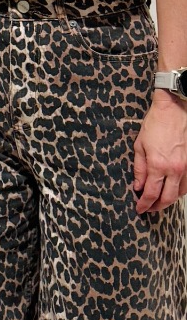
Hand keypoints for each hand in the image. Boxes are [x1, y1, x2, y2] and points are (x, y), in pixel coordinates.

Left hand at [133, 92, 186, 212]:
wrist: (174, 110)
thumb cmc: (155, 124)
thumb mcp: (139, 146)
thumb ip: (139, 168)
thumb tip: (137, 186)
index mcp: (158, 165)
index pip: (151, 193)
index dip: (144, 204)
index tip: (139, 209)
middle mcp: (174, 169)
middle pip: (167, 198)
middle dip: (156, 207)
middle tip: (148, 208)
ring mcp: (186, 167)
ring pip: (179, 193)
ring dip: (168, 199)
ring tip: (158, 200)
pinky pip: (186, 184)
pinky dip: (178, 191)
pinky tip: (171, 189)